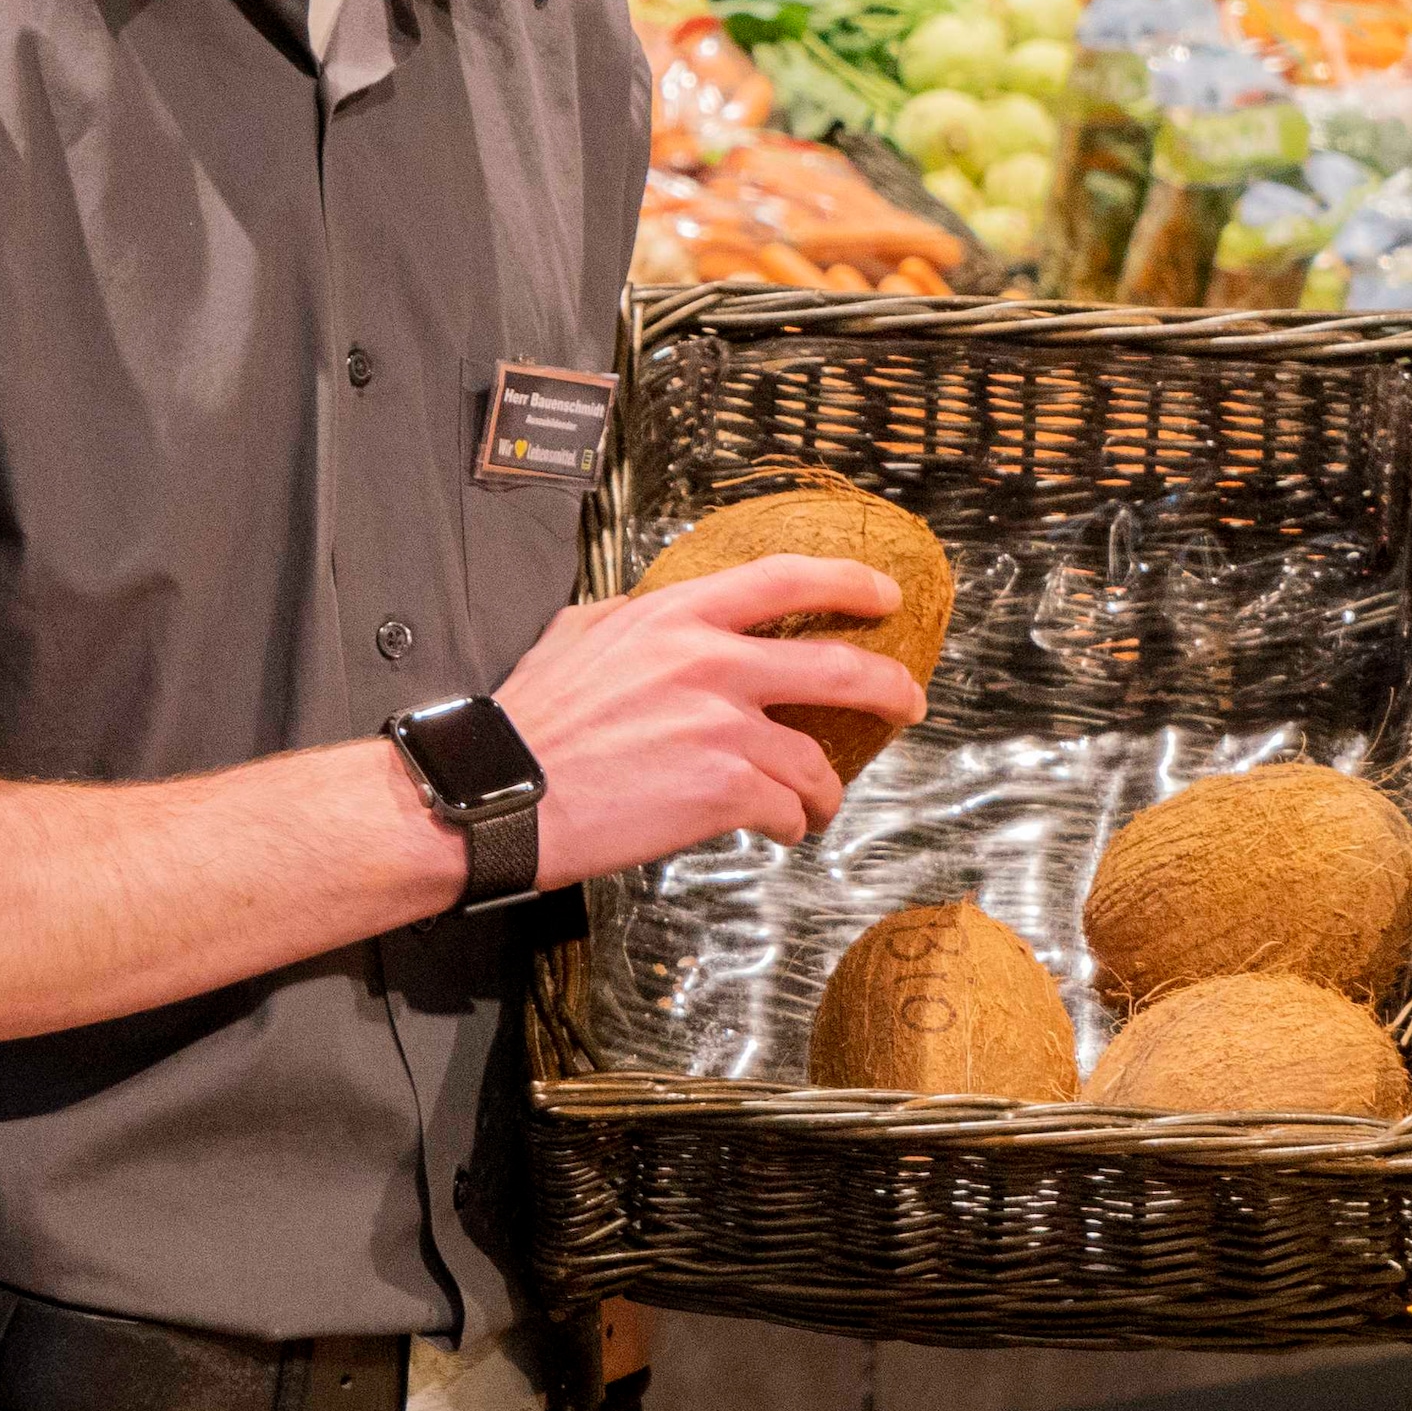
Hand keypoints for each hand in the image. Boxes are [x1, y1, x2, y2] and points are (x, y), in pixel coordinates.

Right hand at [493, 555, 926, 882]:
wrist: (502, 794)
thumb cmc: (530, 722)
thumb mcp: (579, 634)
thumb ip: (634, 619)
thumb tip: (659, 616)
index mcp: (679, 614)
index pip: (787, 579)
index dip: (850, 582)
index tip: (884, 594)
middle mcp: (712, 661)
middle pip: (839, 668)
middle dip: (890, 688)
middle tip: (908, 702)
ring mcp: (723, 726)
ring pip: (816, 760)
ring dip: (825, 790)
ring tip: (816, 806)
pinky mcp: (725, 790)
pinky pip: (788, 809)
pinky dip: (792, 824)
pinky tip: (778, 831)